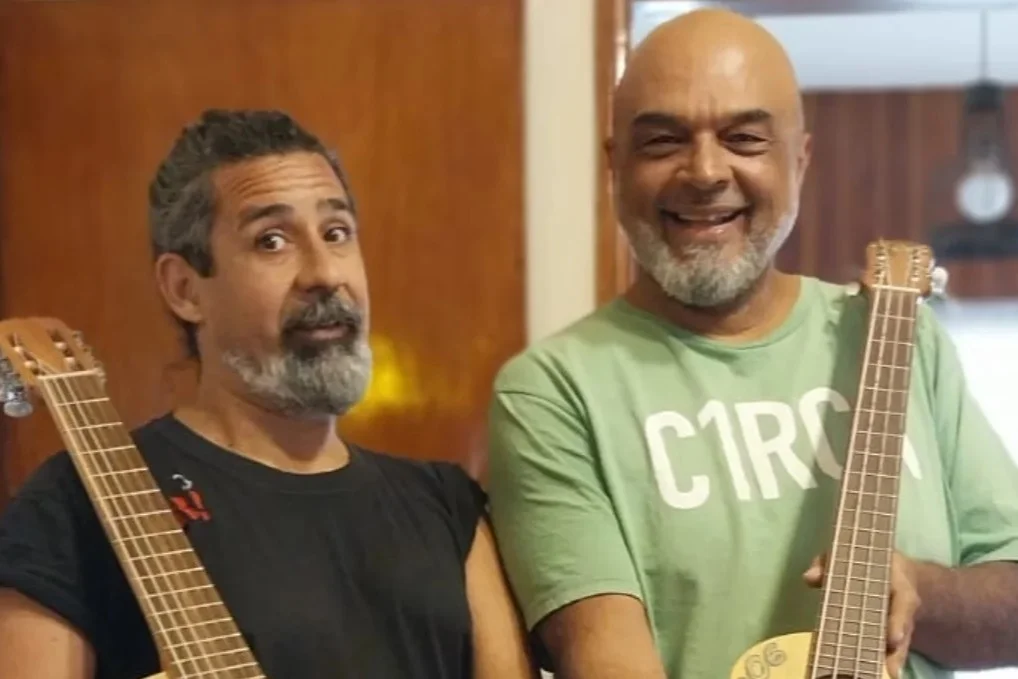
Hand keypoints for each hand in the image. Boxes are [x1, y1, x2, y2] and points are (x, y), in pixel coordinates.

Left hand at [804, 551, 921, 677]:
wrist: (896, 575)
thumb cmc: (865, 564)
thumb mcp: (847, 556)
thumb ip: (827, 563)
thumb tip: (810, 577)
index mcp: (899, 587)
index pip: (903, 605)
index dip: (898, 623)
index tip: (893, 640)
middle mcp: (902, 612)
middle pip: (902, 634)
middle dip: (895, 653)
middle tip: (888, 670)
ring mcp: (899, 628)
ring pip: (898, 649)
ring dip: (890, 663)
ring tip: (883, 677)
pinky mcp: (892, 639)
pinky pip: (889, 653)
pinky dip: (883, 664)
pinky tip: (875, 675)